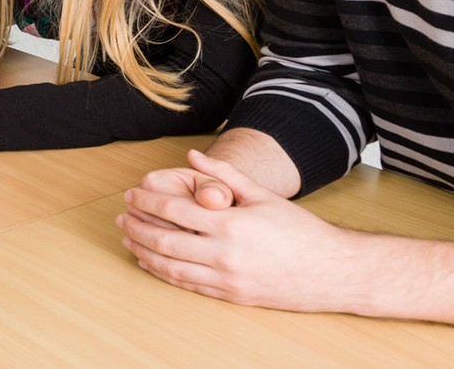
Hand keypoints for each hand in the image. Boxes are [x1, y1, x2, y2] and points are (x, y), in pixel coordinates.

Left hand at [118, 149, 359, 311]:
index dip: (147, 202)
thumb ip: (225, 174)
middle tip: (121, 217)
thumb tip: (193, 156)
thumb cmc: (300, 231)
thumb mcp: (263, 196)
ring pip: (171, 267)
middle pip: (164, 241)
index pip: (174, 211)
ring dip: (144, 253)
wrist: (333, 272)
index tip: (131, 195)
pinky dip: (164, 274)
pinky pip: (187, 285)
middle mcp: (225, 255)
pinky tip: (152, 263)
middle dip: (137, 228)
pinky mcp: (231, 297)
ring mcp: (227, 280)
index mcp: (231, 226)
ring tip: (128, 240)